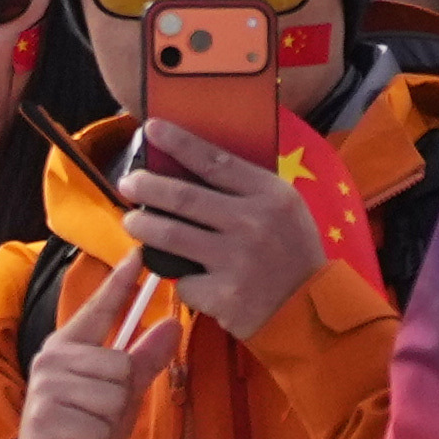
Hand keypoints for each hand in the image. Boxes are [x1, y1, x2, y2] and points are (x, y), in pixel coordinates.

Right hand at [7, 263, 170, 438]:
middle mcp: (53, 357)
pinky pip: (98, 426)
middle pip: (119, 364)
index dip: (119, 283)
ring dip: (108, 424)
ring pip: (112, 396)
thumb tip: (172, 324)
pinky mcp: (45, 416)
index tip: (137, 256)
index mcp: (70, 345)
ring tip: (88, 431)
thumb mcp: (121, 394)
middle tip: (99, 415)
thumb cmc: (85, 426)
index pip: (98, 308)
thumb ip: (144, 361)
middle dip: (121, 398)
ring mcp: (46, 386)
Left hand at [112, 121, 318, 343]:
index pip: (216, 161)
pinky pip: (183, 279)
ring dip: (142, 225)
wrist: (312, 311)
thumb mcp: (283, 209)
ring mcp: (237, 261)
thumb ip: (244, 188)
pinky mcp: (223, 295)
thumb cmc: (291, 252)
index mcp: (270, 195)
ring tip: (132, 221)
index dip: (179, 143)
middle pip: (183, 197)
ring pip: (170, 235)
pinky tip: (180, 273)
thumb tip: (186, 164)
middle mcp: (253, 224)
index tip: (152, 128)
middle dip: (146, 186)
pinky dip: (176, 275)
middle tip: (126, 183)